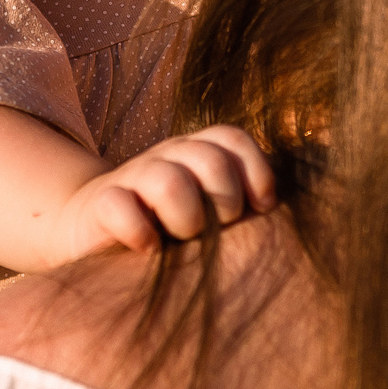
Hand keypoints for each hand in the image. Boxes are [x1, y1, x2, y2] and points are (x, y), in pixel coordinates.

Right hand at [48, 125, 275, 262]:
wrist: (89, 229)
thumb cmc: (165, 226)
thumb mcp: (207, 209)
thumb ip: (240, 204)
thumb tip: (298, 224)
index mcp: (195, 152)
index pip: (232, 138)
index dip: (255, 171)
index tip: (260, 209)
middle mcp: (166, 156)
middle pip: (209, 159)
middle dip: (223, 201)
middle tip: (216, 230)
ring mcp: (131, 178)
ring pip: (168, 181)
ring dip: (185, 218)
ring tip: (181, 240)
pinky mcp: (98, 205)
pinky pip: (120, 207)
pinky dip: (139, 232)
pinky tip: (147, 250)